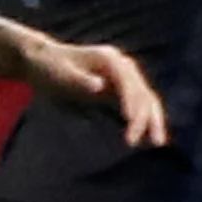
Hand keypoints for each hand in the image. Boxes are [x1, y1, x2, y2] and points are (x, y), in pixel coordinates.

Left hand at [18, 27, 171, 147]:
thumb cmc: (49, 67)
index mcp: (108, 59)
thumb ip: (79, 80)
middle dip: (144, 116)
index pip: (127, 80)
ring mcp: (124, 77)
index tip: (129, 120)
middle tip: (138, 141)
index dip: (131, 100)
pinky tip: (150, 137)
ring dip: (152, 120)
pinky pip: (140, 105)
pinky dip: (146, 119)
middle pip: (142, 91)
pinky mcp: (121, 89)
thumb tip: (99, 86)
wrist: (44, 61)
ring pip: (146, 99)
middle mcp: (121, 65)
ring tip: (157, 143)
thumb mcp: (59, 74)